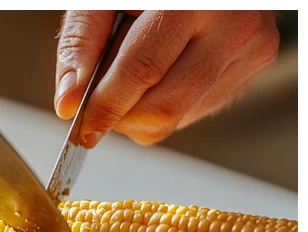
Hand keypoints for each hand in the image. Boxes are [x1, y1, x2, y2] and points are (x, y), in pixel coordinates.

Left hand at [55, 11, 279, 146]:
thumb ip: (80, 44)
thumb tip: (68, 103)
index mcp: (194, 1)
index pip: (142, 70)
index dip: (106, 106)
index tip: (81, 128)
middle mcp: (232, 25)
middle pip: (164, 107)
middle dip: (120, 118)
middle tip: (99, 106)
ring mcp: (251, 48)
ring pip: (177, 118)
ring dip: (139, 116)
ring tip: (132, 77)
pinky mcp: (255, 65)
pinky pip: (195, 113)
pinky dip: (166, 106)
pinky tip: (164, 72)